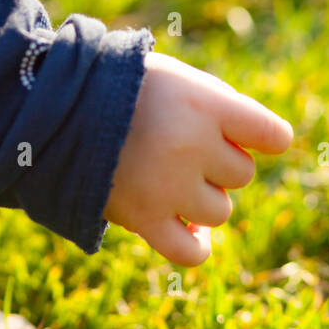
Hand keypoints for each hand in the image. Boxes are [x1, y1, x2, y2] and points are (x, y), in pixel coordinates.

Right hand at [103, 51, 292, 265]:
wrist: (56, 107)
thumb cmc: (121, 84)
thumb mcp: (175, 76)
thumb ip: (218, 103)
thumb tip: (255, 142)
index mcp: (207, 105)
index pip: (272, 135)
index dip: (266, 137)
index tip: (254, 137)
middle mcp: (194, 147)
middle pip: (241, 173)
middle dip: (220, 162)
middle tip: (183, 144)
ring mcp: (169, 187)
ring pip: (220, 211)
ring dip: (204, 198)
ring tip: (172, 178)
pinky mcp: (143, 219)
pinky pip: (189, 252)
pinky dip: (197, 246)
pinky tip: (192, 231)